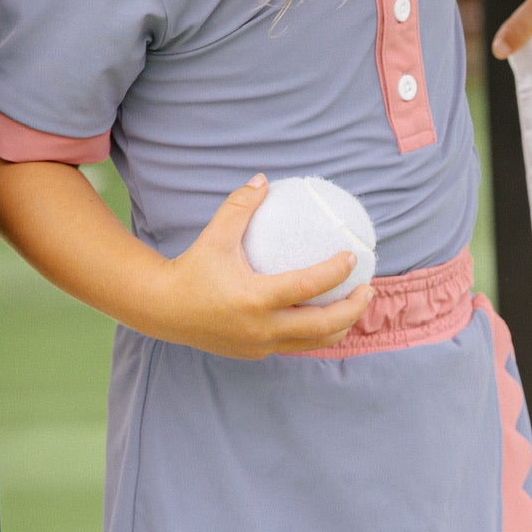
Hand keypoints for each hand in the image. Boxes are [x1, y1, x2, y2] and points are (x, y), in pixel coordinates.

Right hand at [146, 175, 373, 358]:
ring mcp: (261, 344)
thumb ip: (240, 206)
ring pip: (315, 341)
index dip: (336, 273)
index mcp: (255, 298)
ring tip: (355, 304)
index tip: (352, 257)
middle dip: (353, 308)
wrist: (163, 310)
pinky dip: (317, 332)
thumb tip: (264, 179)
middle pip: (323, 325)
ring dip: (341, 325)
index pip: (308, 287)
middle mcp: (262, 327)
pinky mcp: (258, 353)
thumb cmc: (193, 268)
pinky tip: (327, 313)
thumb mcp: (215, 235)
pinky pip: (297, 344)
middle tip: (368, 288)